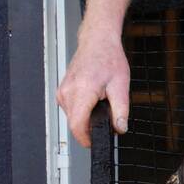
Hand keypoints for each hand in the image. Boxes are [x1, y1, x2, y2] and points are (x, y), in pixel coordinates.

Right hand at [56, 25, 130, 148]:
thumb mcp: (121, 86)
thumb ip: (121, 110)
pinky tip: (92, 98)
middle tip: (107, 115)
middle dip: (90, 126)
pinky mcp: (61, 92)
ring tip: (100, 101)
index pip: (77, 126)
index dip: (86, 138)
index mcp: (82, 91)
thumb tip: (120, 129)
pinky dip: (82, 110)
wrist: (97, 41)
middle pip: (75, 124)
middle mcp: (67, 93)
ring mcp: (62, 92)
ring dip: (86, 117)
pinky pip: (71, 109)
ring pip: (72, 117)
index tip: (96, 142)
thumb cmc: (109, 59)